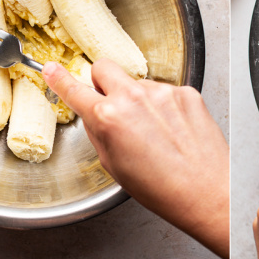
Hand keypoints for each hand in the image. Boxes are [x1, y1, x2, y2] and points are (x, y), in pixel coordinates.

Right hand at [43, 59, 229, 258]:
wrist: (206, 191)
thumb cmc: (161, 189)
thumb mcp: (114, 166)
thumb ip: (100, 133)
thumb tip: (94, 114)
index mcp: (108, 118)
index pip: (74, 89)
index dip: (59, 78)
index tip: (52, 69)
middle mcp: (134, 98)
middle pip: (105, 67)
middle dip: (102, 81)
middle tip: (110, 101)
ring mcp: (162, 92)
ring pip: (138, 82)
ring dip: (139, 99)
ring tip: (154, 132)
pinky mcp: (186, 92)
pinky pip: (165, 91)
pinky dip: (165, 106)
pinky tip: (173, 129)